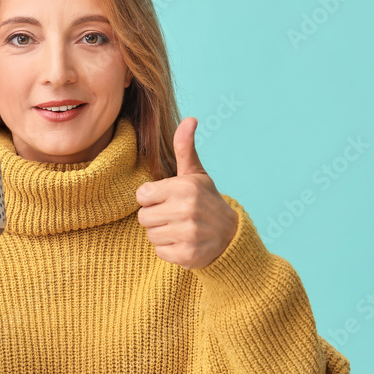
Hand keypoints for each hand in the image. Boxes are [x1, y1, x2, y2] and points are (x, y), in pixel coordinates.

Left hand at [136, 117, 238, 269]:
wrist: (231, 236)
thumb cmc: (206, 201)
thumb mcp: (196, 174)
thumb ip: (185, 148)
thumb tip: (189, 119)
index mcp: (185, 187)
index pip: (142, 196)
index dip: (152, 199)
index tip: (168, 199)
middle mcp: (187, 209)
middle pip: (143, 218)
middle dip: (156, 218)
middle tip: (174, 216)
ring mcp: (189, 233)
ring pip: (151, 236)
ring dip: (162, 235)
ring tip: (180, 229)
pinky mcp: (188, 255)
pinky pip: (160, 252)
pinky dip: (170, 250)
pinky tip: (184, 243)